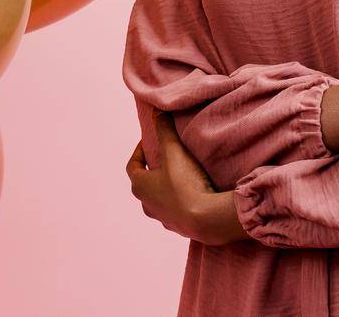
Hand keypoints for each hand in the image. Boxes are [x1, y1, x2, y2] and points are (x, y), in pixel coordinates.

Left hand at [126, 108, 248, 244]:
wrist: (205, 220)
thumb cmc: (185, 184)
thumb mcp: (174, 152)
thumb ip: (165, 131)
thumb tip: (156, 112)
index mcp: (140, 186)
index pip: (132, 165)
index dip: (139, 151)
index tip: (149, 141)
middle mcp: (146, 204)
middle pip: (145, 182)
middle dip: (154, 168)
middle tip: (165, 156)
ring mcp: (161, 218)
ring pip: (159, 198)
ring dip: (166, 186)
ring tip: (181, 174)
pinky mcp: (178, 226)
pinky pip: (174, 210)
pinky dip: (179, 200)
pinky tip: (193, 193)